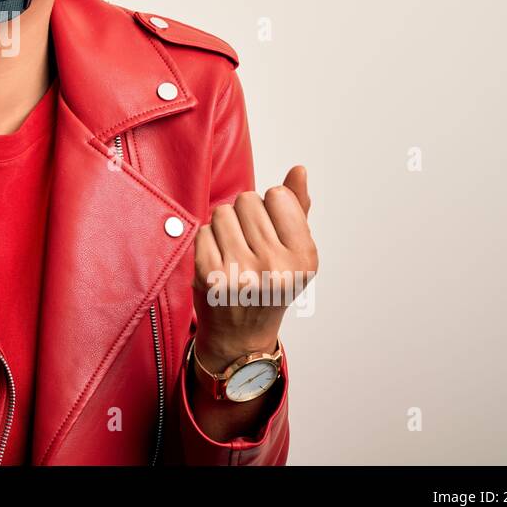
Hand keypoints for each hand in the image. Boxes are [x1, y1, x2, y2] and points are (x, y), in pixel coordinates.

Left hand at [191, 165, 316, 364]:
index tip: (271, 234)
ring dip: (225, 226)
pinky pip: (202, 230)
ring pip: (222, 211)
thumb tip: (299, 169)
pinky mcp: (209, 276)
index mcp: (304, 258)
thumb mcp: (294, 252)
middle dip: (246, 217)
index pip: (278, 195)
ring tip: (234, 253)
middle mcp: (275, 267)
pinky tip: (217, 262)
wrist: (241, 336)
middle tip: (250, 247)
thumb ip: (298, 208)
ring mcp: (240, 273)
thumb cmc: (269, 285)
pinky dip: (207, 242)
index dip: (270, 208)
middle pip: (247, 200)